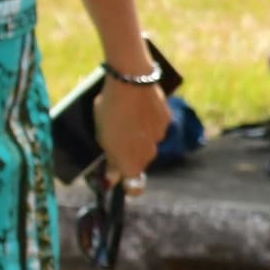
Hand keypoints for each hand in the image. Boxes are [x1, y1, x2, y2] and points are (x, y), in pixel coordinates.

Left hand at [92, 68, 167, 185]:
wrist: (131, 82)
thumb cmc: (110, 110)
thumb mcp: (102, 136)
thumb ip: (110, 160)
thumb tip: (112, 179)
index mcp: (132, 163)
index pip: (135, 187)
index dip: (126, 183)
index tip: (117, 174)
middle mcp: (149, 154)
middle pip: (140, 161)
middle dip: (130, 153)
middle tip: (117, 135)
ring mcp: (159, 136)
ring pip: (149, 142)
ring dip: (140, 135)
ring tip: (128, 116)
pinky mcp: (167, 120)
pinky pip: (157, 126)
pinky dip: (149, 121)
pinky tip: (140, 107)